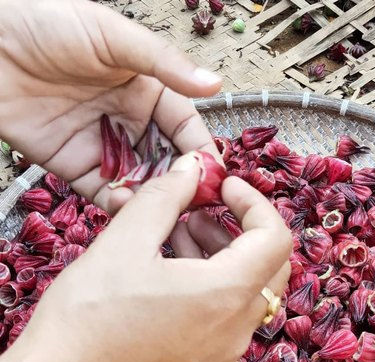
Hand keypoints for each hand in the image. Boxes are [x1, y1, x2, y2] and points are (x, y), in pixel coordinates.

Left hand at [0, 0, 221, 212]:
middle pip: (166, 159)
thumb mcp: (112, 36)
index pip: (185, 126)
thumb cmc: (45, 25)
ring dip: (152, 196)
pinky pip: (104, 191)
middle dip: (180, 181)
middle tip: (192, 201)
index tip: (214, 174)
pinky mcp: (76, 166)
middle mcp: (130, 121)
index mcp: (147, 90)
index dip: (200, 150)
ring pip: (140, 180)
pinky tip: (125, 203)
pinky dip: (118, 203)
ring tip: (160, 207)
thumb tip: (214, 83)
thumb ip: (164, 63)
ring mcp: (105, 146)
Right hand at [8, 153, 291, 361]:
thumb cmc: (87, 317)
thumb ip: (166, 196)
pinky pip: (228, 315)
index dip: (254, 203)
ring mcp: (225, 351)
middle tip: (199, 212)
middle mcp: (237, 328)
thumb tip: (193, 167)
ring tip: (175, 236)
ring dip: (222, 255)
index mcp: (226, 295)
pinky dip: (213, 285)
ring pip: (247, 290)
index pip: (275, 237)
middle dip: (239, 229)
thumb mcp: (124, 242)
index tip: (224, 188)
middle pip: (268, 265)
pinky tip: (171, 272)